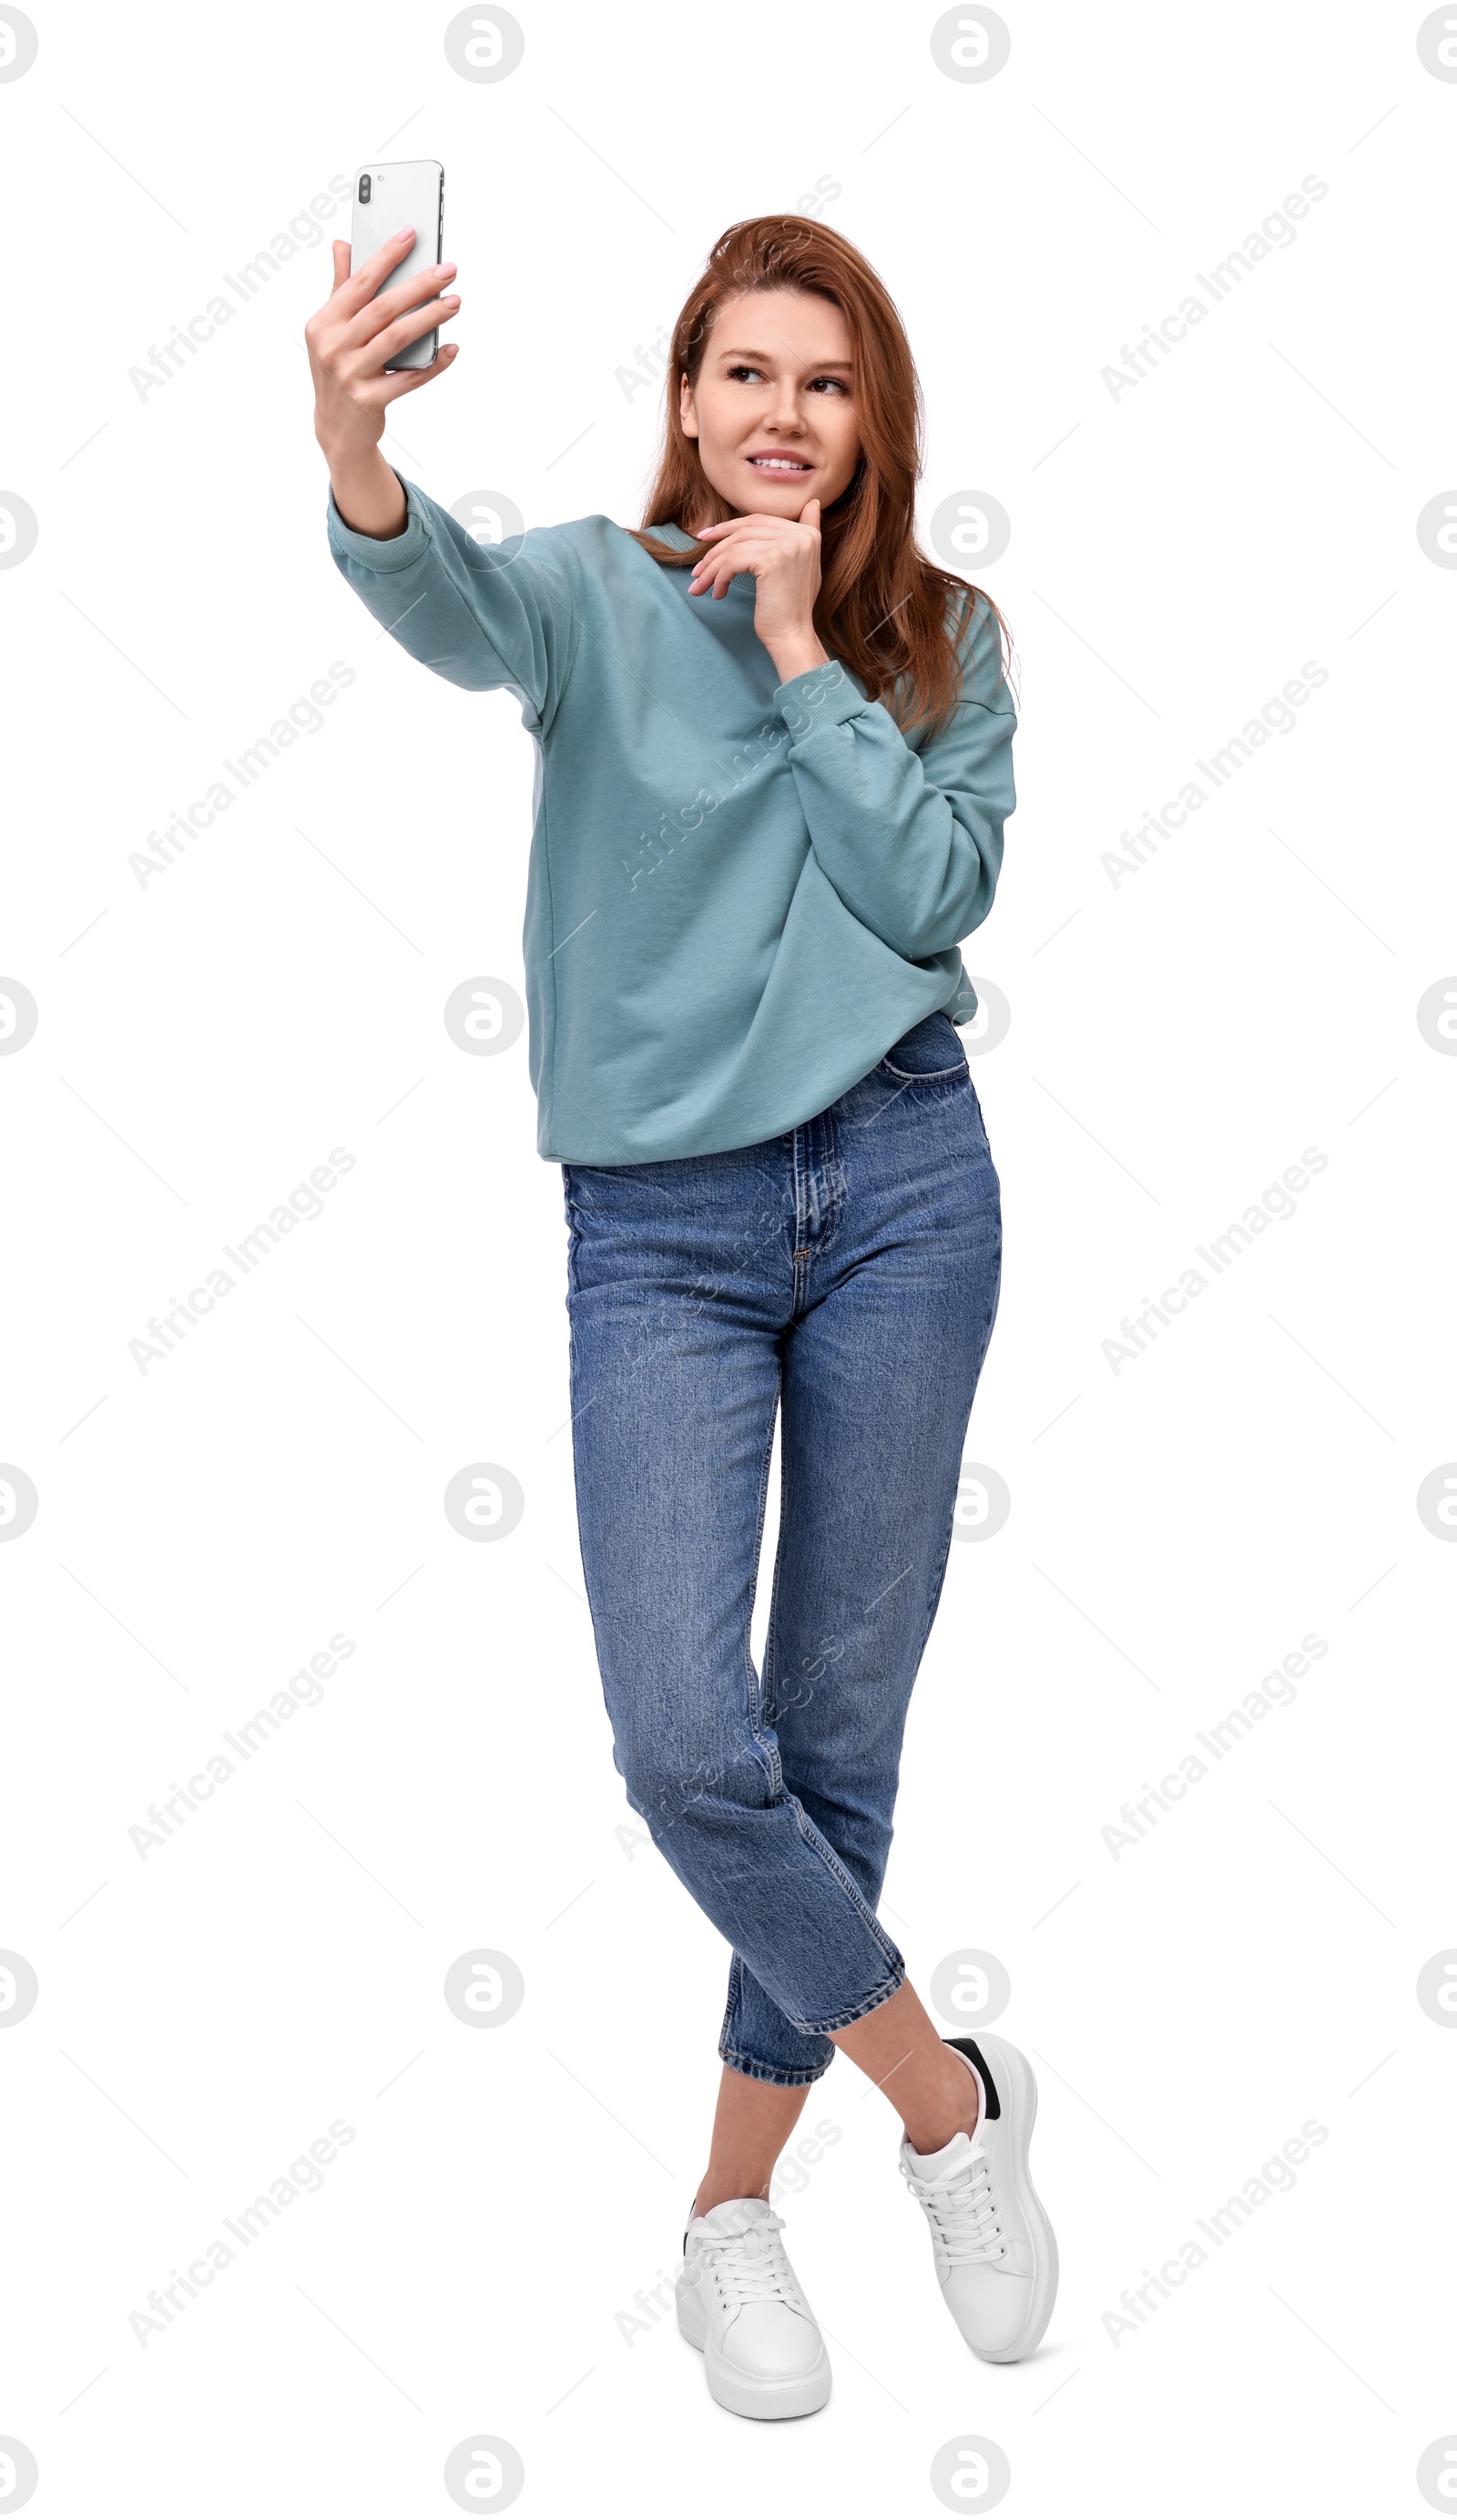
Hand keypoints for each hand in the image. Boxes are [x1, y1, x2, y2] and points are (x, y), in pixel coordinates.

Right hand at [306, 230, 460, 534]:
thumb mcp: (331, 330)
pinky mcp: (370, 400)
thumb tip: (342, 245)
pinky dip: (433, 364)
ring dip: (429, 317)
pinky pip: (409, 377)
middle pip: (383, 308)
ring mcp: (350, 374)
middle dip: (418, 285)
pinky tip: (451, 349)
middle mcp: (333, 346)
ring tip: (454, 302)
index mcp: (324, 322)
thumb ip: (340, 288)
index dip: (386, 256)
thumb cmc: (338, 370)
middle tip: (448, 270)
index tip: (411, 234)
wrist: (337, 429)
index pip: (359, 282)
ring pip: (397, 338)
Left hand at [688, 499, 828, 682]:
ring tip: (700, 584)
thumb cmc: (790, 608)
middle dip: (717, 544)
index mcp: (807, 534)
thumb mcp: (803, 565)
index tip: (708, 537)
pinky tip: (717, 593)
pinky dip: (719, 577)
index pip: (760, 521)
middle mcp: (801, 535)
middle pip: (746, 529)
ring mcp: (787, 545)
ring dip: (712, 566)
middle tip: (698, 563)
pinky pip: (733, 561)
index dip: (731, 526)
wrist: (792, 636)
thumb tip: (812, 502)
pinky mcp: (771, 560)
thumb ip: (806, 533)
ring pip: (735, 546)